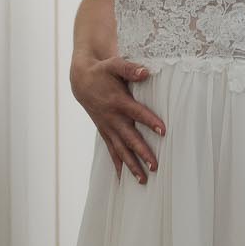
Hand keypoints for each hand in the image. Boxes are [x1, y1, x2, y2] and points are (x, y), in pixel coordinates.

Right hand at [70, 53, 165, 184]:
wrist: (81, 80)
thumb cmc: (103, 71)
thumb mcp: (115, 65)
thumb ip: (130, 69)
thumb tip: (146, 72)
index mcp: (118, 101)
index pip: (137, 113)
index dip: (150, 121)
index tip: (163, 131)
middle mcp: (112, 118)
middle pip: (129, 138)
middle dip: (142, 152)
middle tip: (155, 166)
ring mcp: (107, 127)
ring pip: (120, 150)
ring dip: (131, 165)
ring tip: (143, 180)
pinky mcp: (104, 132)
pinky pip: (111, 151)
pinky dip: (117, 165)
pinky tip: (123, 179)